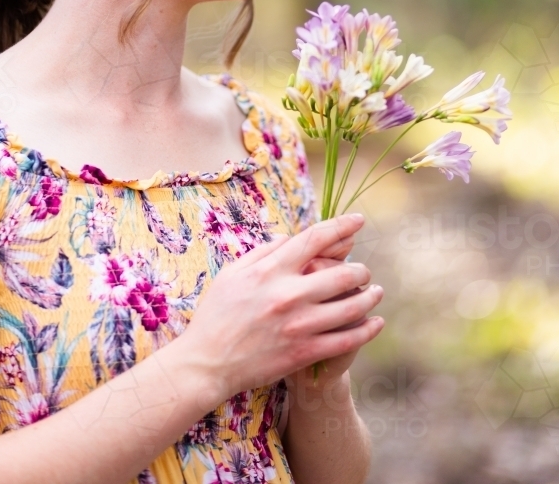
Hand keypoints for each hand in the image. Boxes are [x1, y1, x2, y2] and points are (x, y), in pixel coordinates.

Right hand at [181, 213, 384, 399]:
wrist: (207, 363)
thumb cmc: (216, 315)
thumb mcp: (232, 273)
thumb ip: (263, 252)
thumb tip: (290, 237)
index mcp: (270, 270)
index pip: (315, 239)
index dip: (341, 226)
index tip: (358, 220)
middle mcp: (288, 294)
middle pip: (342, 273)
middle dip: (360, 269)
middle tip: (364, 270)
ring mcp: (298, 325)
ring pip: (350, 307)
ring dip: (370, 297)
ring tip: (376, 292)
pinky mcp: (303, 353)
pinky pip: (346, 340)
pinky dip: (367, 330)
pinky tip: (376, 323)